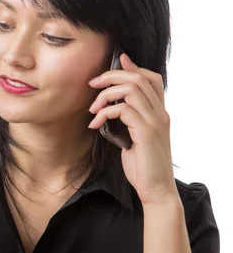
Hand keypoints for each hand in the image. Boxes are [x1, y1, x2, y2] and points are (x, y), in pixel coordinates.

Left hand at [87, 53, 178, 205]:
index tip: (116, 62)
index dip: (132, 67)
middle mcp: (160, 113)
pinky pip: (122, 109)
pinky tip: (95, 125)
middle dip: (111, 76)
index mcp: (159, 112)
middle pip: (138, 78)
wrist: (155, 189)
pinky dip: (104, 113)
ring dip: (105, 95)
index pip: (152, 78)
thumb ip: (127, 119)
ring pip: (130, 89)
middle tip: (92, 84)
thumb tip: (111, 105)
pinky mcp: (145, 131)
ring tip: (93, 109)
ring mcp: (155, 121)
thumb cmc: (142, 164)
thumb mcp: (133, 136)